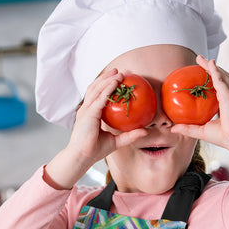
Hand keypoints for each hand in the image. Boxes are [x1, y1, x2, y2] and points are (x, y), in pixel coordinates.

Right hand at [45, 69, 147, 188]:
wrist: (82, 157)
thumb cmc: (95, 151)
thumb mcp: (116, 141)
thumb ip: (130, 136)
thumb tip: (145, 131)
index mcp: (89, 114)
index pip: (97, 96)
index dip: (106, 86)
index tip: (118, 80)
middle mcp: (86, 110)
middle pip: (95, 88)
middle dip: (106, 78)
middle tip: (119, 71)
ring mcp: (86, 110)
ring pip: (96, 89)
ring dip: (107, 79)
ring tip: (118, 73)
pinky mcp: (88, 113)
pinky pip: (100, 97)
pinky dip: (108, 88)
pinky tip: (116, 82)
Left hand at [171, 55, 228, 157]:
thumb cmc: (221, 137)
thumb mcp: (200, 131)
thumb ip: (186, 128)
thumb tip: (172, 128)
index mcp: (224, 105)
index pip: (217, 90)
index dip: (211, 82)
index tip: (201, 78)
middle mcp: (228, 97)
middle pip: (220, 78)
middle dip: (210, 69)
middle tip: (200, 61)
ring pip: (220, 75)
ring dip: (211, 66)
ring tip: (202, 59)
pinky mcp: (228, 94)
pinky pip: (220, 78)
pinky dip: (215, 70)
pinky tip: (209, 63)